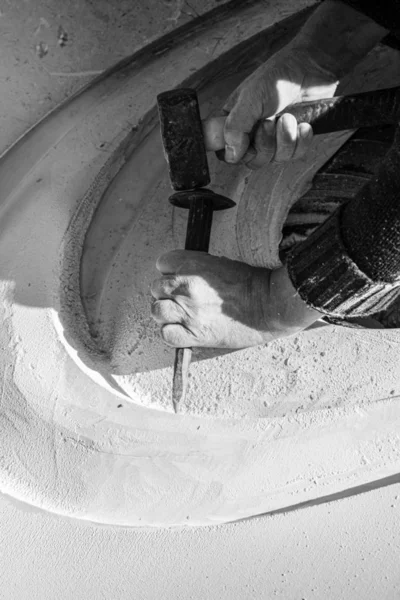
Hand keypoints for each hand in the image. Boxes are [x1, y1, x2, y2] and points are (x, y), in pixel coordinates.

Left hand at [150, 250, 318, 348]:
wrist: (268, 305)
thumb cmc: (249, 283)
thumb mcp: (219, 263)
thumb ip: (194, 267)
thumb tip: (178, 275)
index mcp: (192, 265)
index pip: (162, 263)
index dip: (171, 271)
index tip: (180, 278)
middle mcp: (186, 287)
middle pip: (156, 288)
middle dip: (167, 292)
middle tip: (183, 298)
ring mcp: (188, 312)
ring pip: (156, 310)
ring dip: (165, 312)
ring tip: (180, 314)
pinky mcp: (194, 334)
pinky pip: (167, 334)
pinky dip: (171, 332)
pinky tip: (183, 330)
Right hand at [203, 44, 338, 168]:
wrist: (312, 69)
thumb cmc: (278, 77)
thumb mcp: (250, 98)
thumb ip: (235, 127)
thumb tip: (231, 155)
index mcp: (233, 121)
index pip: (223, 151)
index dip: (233, 152)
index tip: (245, 140)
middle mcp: (250, 133)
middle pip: (251, 160)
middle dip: (264, 144)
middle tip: (270, 121)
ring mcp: (272, 138)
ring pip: (274, 159)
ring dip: (284, 139)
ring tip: (289, 117)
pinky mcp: (292, 140)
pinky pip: (294, 155)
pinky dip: (300, 141)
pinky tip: (303, 124)